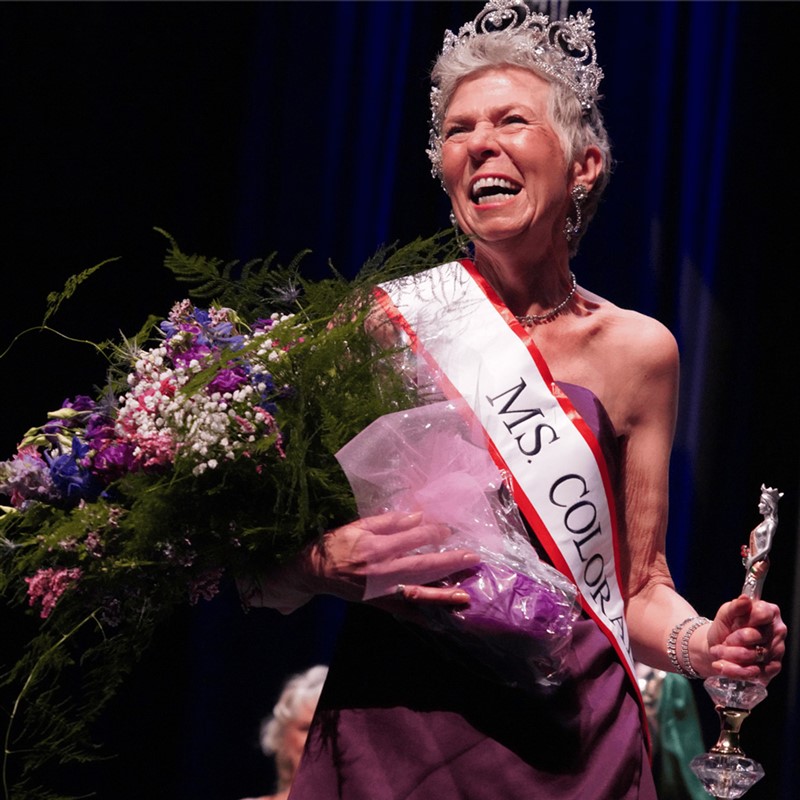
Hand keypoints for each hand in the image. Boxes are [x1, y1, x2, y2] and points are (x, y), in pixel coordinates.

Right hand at [239, 511, 479, 614]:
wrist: (313, 573)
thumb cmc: (335, 545)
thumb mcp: (358, 525)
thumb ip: (388, 522)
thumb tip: (417, 517)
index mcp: (377, 547)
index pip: (413, 538)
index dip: (434, 532)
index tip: (450, 528)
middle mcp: (382, 571)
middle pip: (422, 566)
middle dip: (449, 562)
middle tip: (473, 558)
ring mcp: (382, 591)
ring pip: (418, 593)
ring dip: (444, 595)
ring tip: (466, 596)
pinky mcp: (379, 604)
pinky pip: (405, 612)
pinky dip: (423, 617)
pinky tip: (442, 622)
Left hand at [706, 595, 786, 682]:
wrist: (718, 647)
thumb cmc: (726, 627)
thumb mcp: (725, 613)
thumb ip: (735, 606)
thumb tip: (745, 599)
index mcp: (769, 612)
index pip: (763, 614)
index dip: (745, 620)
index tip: (733, 623)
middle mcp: (777, 632)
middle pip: (755, 636)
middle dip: (732, 640)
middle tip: (724, 640)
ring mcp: (777, 651)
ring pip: (752, 656)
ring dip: (729, 655)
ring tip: (718, 651)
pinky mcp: (772, 669)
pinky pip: (752, 672)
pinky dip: (733, 670)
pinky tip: (721, 665)